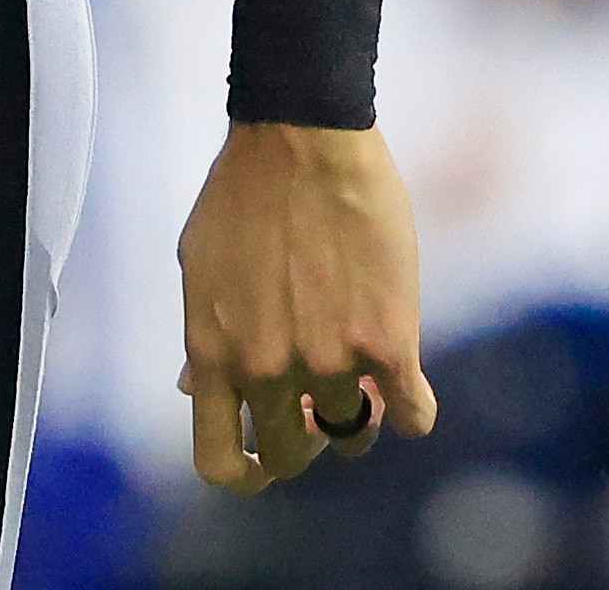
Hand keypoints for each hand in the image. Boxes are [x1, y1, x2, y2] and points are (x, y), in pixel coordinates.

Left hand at [178, 121, 436, 491]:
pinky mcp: (388, 342)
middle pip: (291, 455)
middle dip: (306, 439)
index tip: (263, 462)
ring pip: (353, 433)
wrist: (304, 135)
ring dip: (358, 413)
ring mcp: (328, 360)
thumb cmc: (244, 194)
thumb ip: (205, 337)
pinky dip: (413, 409)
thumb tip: (193, 389)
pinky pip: (414, 415)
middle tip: (318, 406)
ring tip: (361, 377)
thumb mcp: (200, 268)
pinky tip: (407, 386)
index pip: (219, 460)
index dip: (245, 473)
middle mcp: (266, 367)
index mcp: (213, 352)